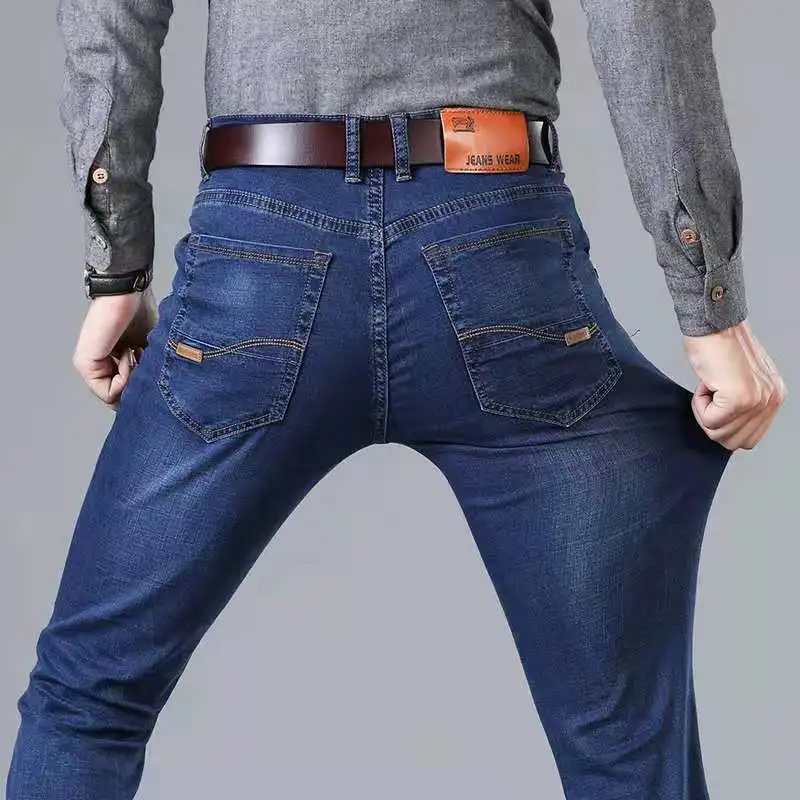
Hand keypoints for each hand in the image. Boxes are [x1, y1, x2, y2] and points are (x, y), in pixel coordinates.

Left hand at [72, 284, 158, 410]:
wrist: (127, 293)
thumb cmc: (140, 313)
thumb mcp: (149, 349)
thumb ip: (145, 370)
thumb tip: (152, 395)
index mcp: (110, 360)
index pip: (124, 391)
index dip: (142, 385)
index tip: (148, 362)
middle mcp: (96, 365)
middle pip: (119, 397)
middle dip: (138, 385)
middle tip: (144, 360)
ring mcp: (88, 366)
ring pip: (114, 397)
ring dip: (134, 378)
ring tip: (137, 352)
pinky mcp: (85, 364)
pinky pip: (109, 391)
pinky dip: (125, 378)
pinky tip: (130, 354)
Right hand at [683, 318, 786, 450]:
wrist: (713, 325)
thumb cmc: (719, 346)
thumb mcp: (742, 380)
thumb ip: (744, 405)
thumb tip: (730, 430)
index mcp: (774, 397)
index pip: (749, 439)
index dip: (724, 426)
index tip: (718, 402)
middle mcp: (771, 400)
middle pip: (733, 442)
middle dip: (714, 423)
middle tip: (712, 395)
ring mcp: (756, 400)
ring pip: (719, 433)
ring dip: (705, 411)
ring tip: (711, 385)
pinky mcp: (738, 399)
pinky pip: (709, 421)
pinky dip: (699, 404)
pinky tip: (707, 383)